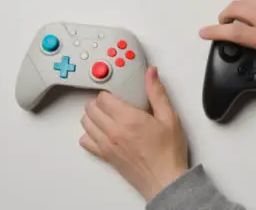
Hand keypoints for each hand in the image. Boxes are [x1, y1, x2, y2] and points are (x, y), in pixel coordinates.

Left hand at [79, 66, 188, 200]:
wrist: (165, 180)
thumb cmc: (169, 153)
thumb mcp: (169, 118)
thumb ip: (157, 93)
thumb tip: (151, 74)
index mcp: (129, 119)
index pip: (103, 98)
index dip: (108, 92)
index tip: (115, 92)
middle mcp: (114, 131)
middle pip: (91, 108)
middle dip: (98, 101)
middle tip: (110, 101)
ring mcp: (107, 144)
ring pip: (86, 123)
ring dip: (92, 115)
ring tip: (105, 114)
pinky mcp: (106, 156)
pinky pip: (86, 141)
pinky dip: (89, 134)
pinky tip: (101, 132)